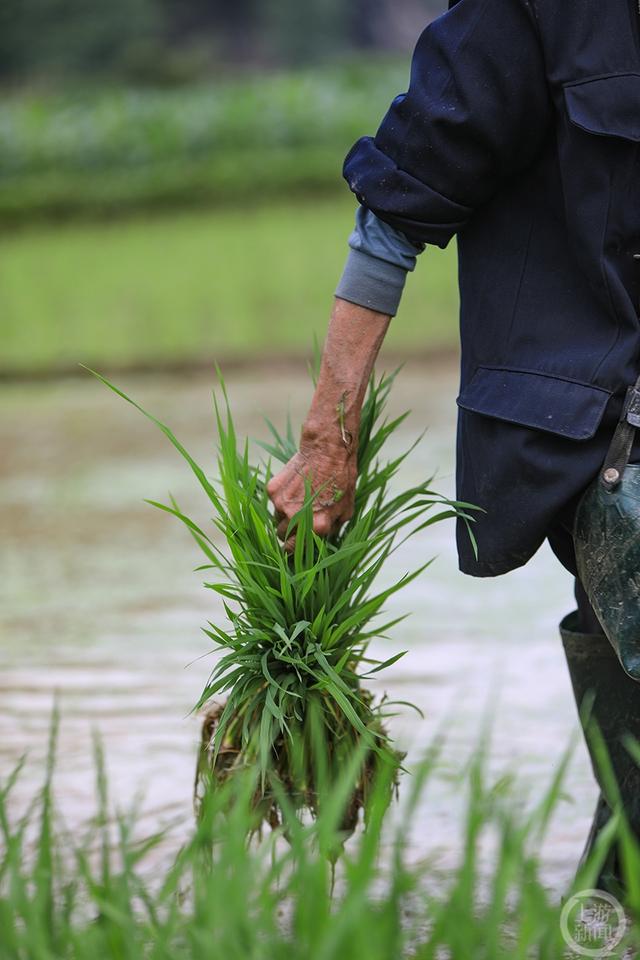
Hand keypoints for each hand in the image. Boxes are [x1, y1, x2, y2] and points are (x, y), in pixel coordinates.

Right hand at [266, 417, 356, 552]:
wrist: (327, 450)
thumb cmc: (341, 480)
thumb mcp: (346, 510)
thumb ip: (331, 529)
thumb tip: (320, 539)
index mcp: (316, 527)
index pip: (293, 550)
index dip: (292, 550)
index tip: (293, 546)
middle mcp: (295, 518)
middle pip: (281, 535)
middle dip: (288, 532)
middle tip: (298, 521)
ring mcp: (281, 503)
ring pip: (276, 518)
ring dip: (284, 515)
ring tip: (299, 500)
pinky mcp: (273, 489)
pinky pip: (273, 502)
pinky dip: (281, 498)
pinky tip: (294, 488)